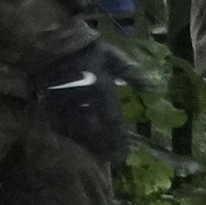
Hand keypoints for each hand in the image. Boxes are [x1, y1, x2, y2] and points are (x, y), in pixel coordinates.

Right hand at [30, 39, 132, 164]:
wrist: (53, 44)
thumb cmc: (88, 50)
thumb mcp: (114, 57)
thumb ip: (133, 73)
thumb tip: (153, 87)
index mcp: (101, 91)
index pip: (112, 121)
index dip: (119, 139)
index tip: (125, 153)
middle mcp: (84, 103)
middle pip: (96, 132)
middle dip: (105, 146)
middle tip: (114, 159)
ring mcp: (66, 105)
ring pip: (79, 132)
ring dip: (90, 145)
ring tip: (99, 156)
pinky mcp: (52, 105)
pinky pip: (62, 126)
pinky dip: (72, 136)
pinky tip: (77, 143)